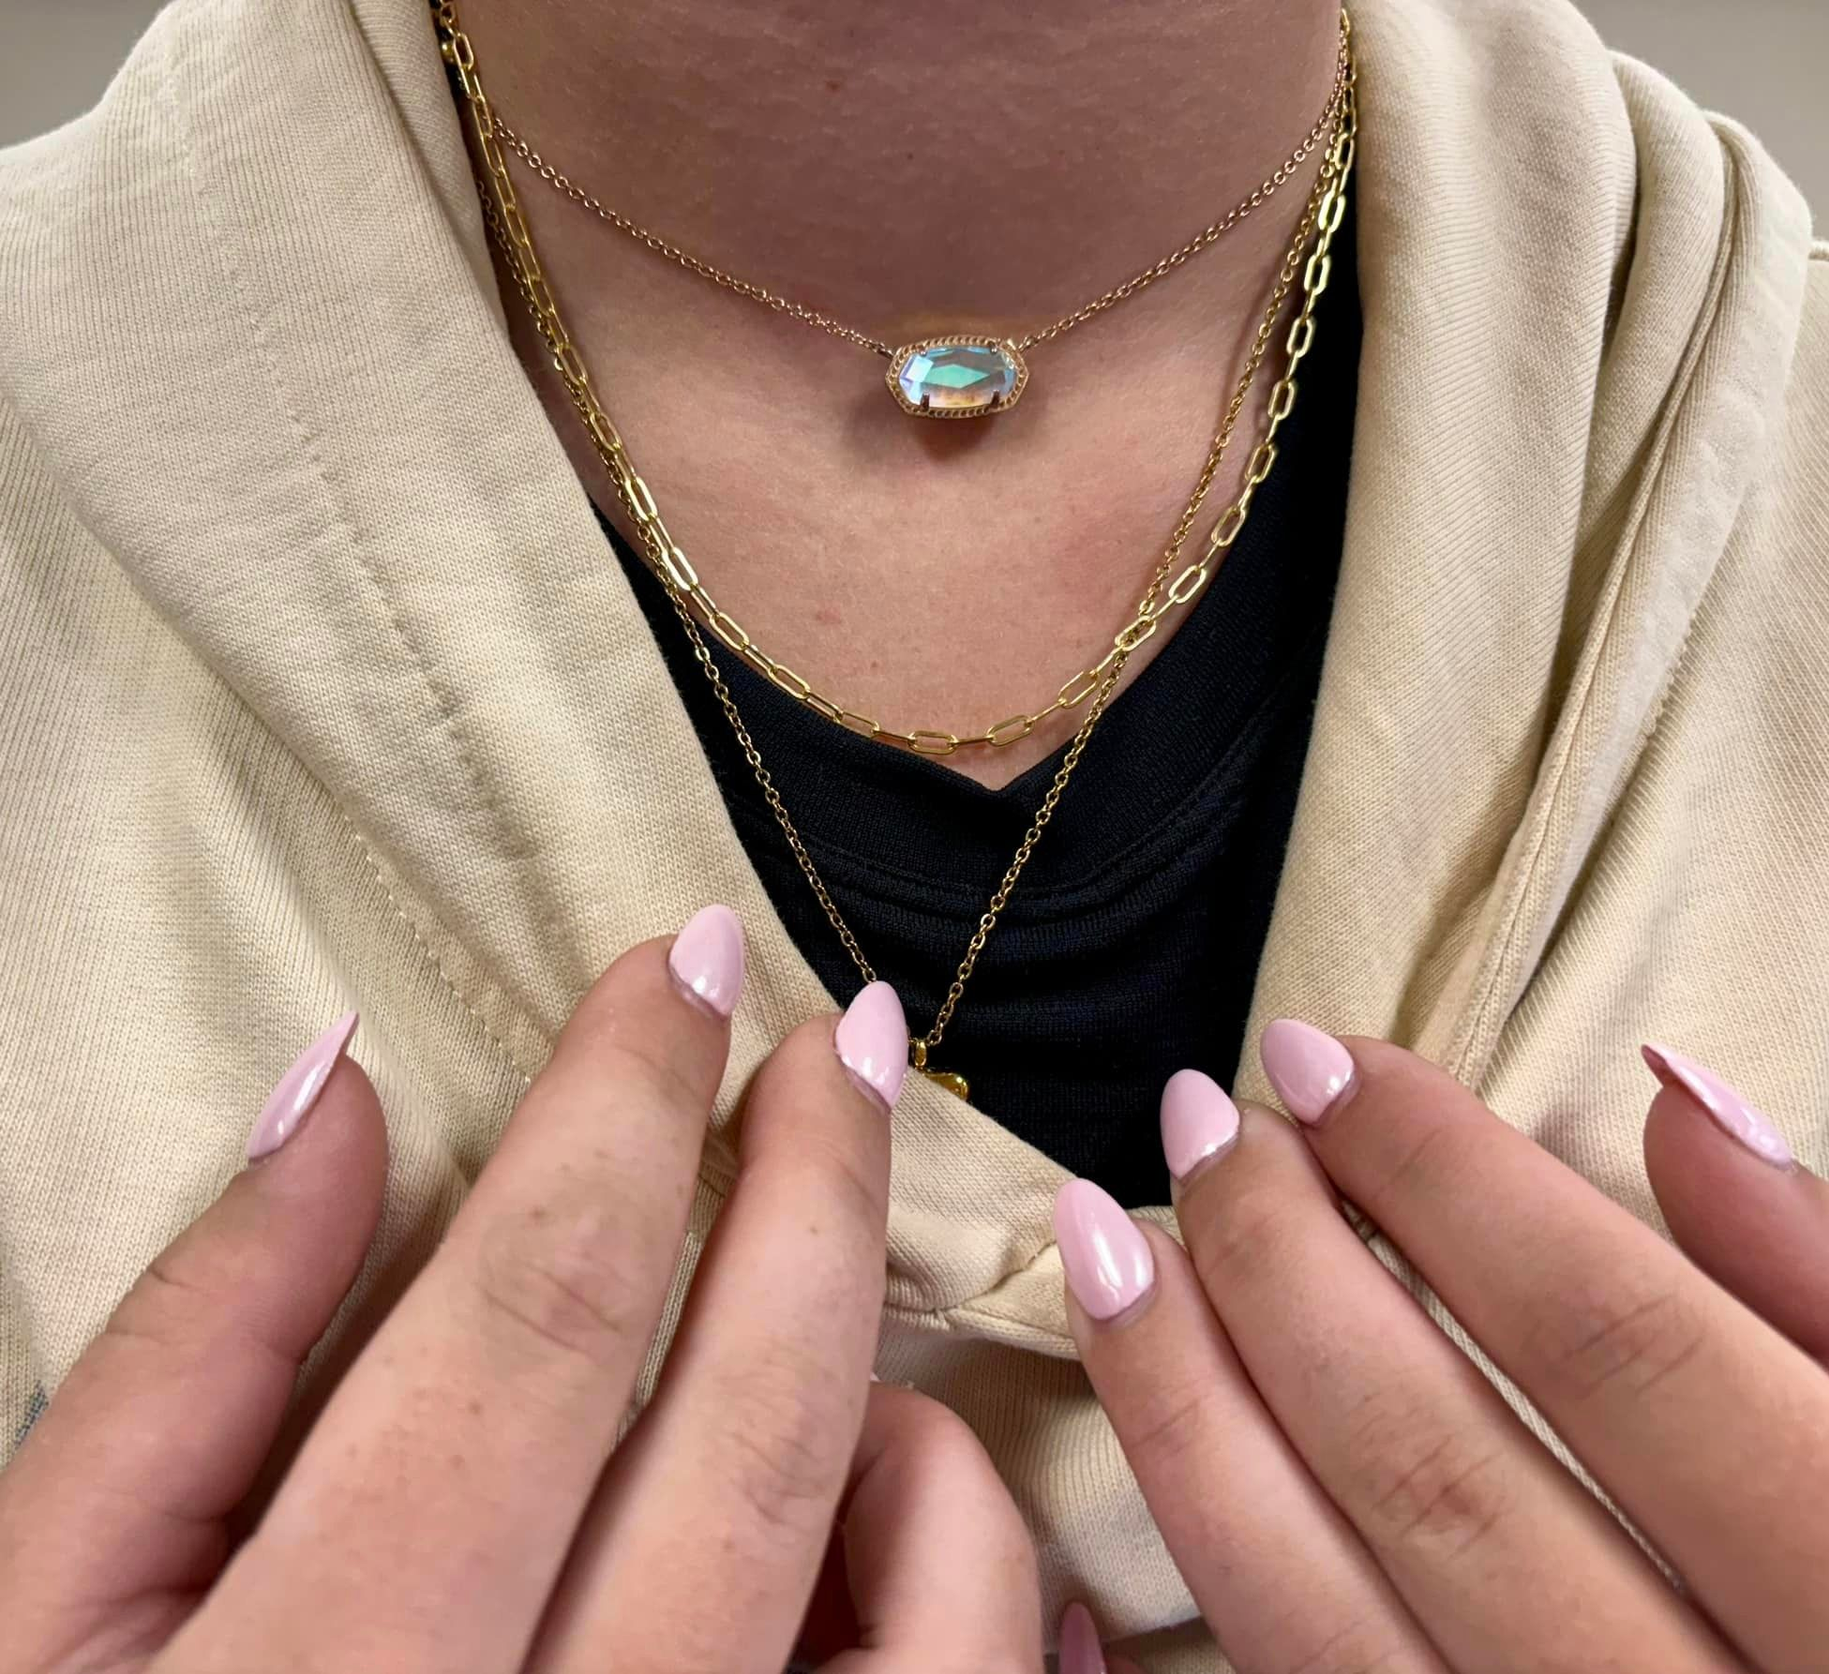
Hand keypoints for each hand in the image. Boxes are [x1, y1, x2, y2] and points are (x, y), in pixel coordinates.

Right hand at [0, 909, 1042, 1673]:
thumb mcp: (43, 1613)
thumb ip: (190, 1348)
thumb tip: (342, 1088)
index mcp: (334, 1672)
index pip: (539, 1305)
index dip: (628, 1101)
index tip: (685, 960)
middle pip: (753, 1402)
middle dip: (815, 1171)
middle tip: (838, 1029)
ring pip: (899, 1552)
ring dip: (895, 1363)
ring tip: (836, 1280)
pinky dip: (964, 1543)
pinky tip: (892, 1460)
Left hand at [1054, 1026, 1828, 1672]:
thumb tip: (1681, 1095)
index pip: (1619, 1349)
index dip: (1449, 1180)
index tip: (1327, 1060)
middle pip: (1435, 1467)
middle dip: (1286, 1265)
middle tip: (1205, 1121)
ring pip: (1315, 1602)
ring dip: (1187, 1398)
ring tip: (1107, 1239)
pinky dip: (1196, 1552)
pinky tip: (1143, 1421)